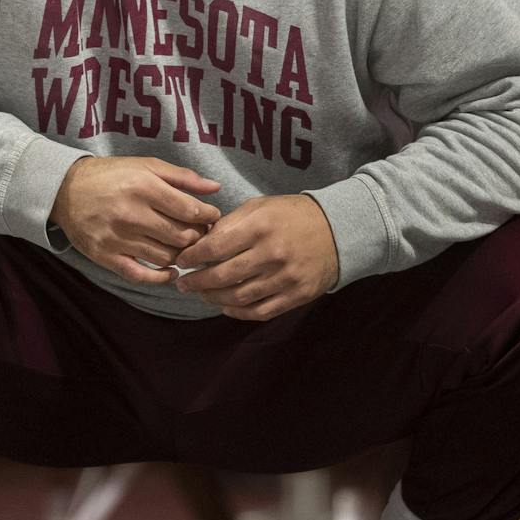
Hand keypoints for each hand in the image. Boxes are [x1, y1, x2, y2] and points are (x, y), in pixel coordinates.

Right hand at [50, 156, 220, 285]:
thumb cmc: (111, 175)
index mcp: (143, 187)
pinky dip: (160, 277)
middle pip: (181, 236)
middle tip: (201, 233)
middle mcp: (131, 214)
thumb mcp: (146, 166)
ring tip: (184, 246)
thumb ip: (182, 177)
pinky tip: (171, 271)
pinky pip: (140, 275)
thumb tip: (215, 188)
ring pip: (165, 256)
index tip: (212, 217)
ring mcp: (117, 238)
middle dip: (198, 236)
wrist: (65, 190)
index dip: (208, 216)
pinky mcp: (106, 256)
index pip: (189, 210)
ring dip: (181, 254)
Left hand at [172, 194, 338, 320]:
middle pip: (223, 276)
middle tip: (184, 283)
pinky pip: (260, 311)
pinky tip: (226, 306)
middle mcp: (272, 254)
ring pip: (238, 297)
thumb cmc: (292, 215)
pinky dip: (238, 312)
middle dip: (197, 282)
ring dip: (214, 298)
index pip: (215, 247)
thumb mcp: (261, 206)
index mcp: (261, 227)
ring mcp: (285, 278)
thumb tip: (201, 242)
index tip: (181, 260)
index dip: (193, 256)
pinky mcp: (296, 296)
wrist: (338, 231)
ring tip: (202, 294)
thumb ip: (231, 222)